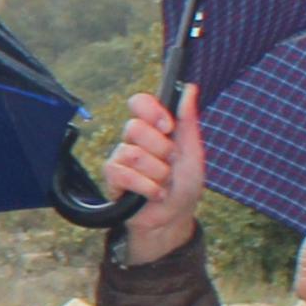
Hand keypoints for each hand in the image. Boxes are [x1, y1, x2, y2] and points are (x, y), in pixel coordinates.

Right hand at [101, 86, 206, 267]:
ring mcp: (120, 159)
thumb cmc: (184, 185)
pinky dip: (146, 187)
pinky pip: (123, 174)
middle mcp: (133, 140)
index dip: (151, 111)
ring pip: (133, 154)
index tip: (167, 126)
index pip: (139, 103)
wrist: (175, 218)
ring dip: (157, 173)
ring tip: (163, 183)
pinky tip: (154, 194)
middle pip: (134, 128)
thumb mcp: (193, 151)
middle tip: (170, 164)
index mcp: (153, 129)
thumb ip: (188, 120)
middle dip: (160, 150)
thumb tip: (190, 87)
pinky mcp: (113, 180)